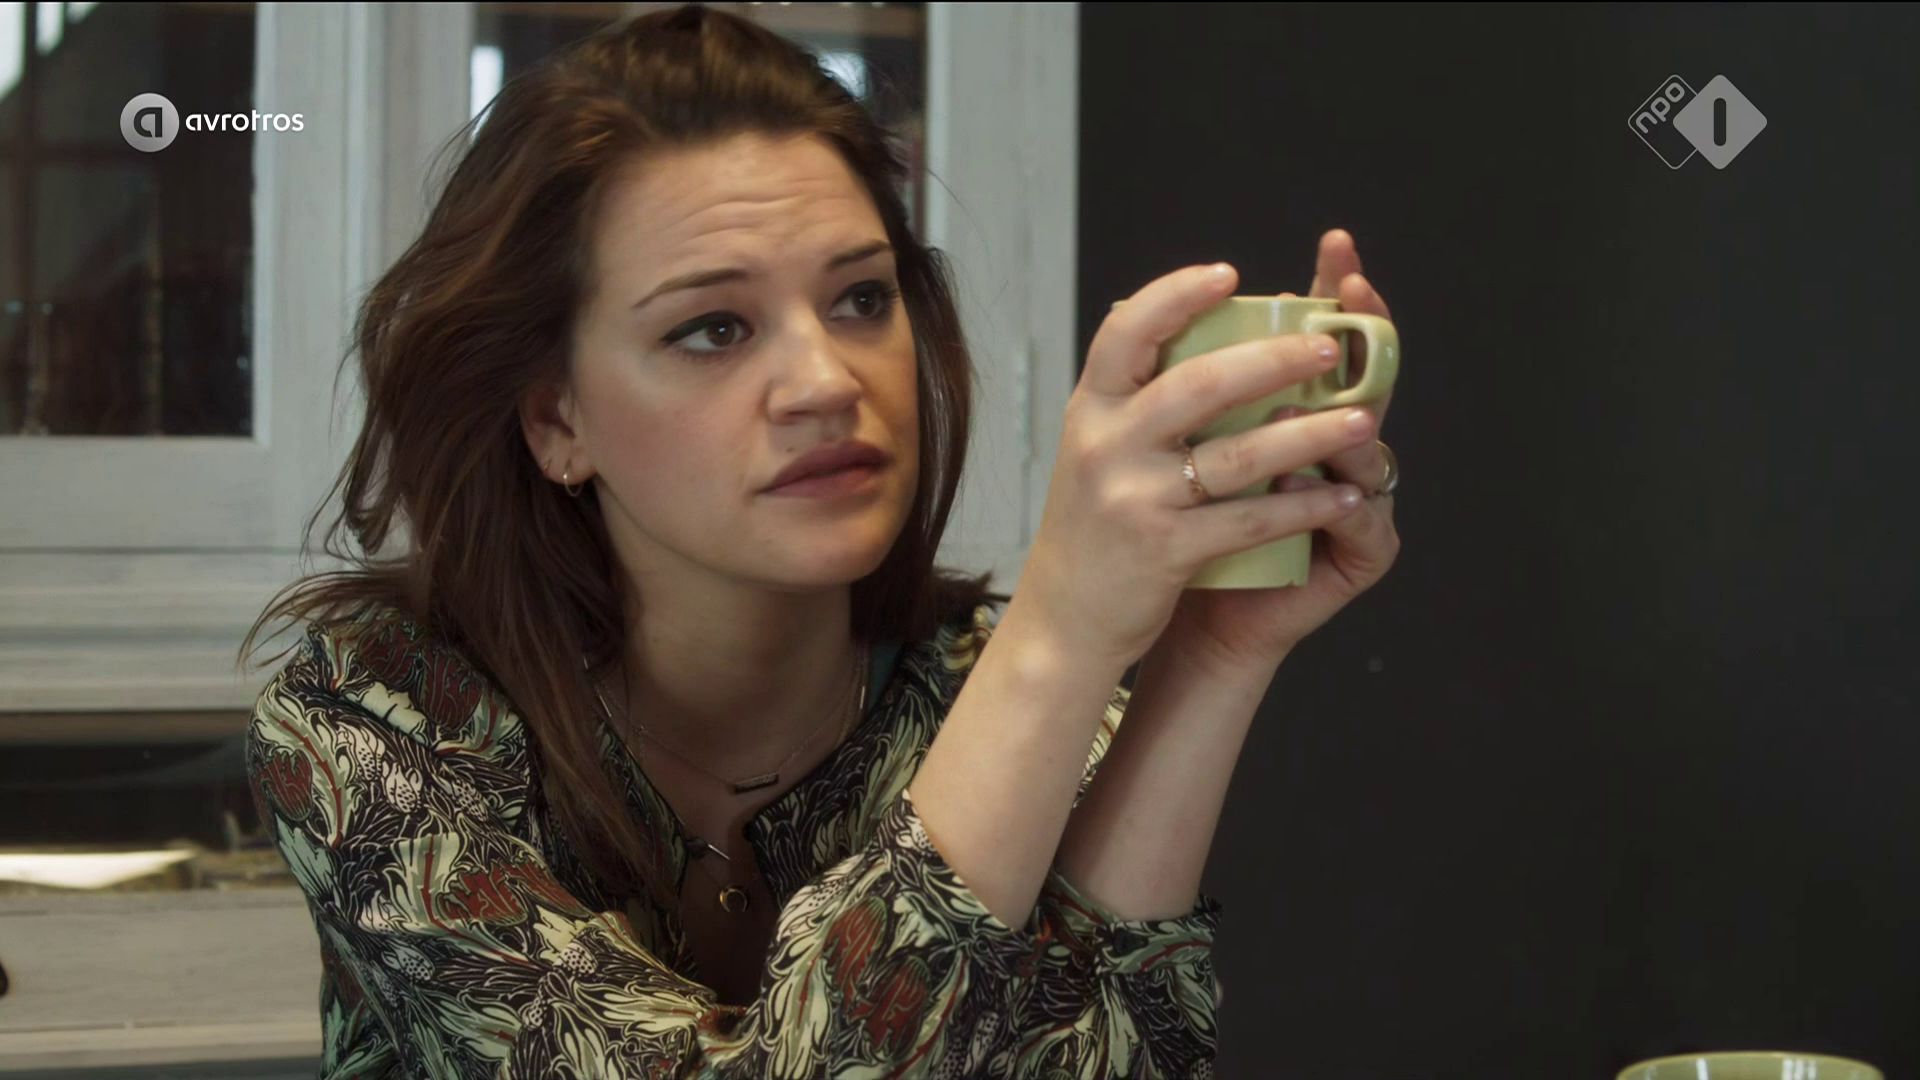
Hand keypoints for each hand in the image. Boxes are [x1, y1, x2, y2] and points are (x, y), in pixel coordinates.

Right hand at [1016, 248, 1380, 672]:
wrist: (1063, 619)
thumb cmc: (1095, 527)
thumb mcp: (1095, 449)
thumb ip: (1136, 400)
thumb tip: (1207, 336)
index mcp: (1091, 408)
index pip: (1128, 330)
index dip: (1177, 294)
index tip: (1229, 275)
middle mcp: (1107, 445)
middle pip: (1200, 383)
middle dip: (1274, 359)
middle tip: (1328, 349)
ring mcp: (1134, 498)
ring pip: (1240, 454)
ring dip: (1312, 435)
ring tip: (1363, 422)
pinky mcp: (1165, 550)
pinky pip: (1250, 520)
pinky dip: (1305, 507)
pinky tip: (1344, 497)